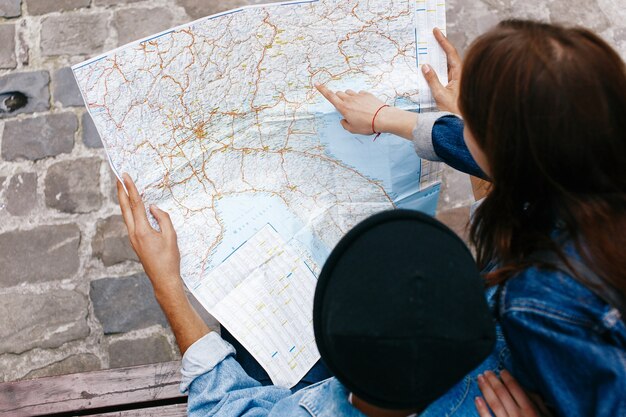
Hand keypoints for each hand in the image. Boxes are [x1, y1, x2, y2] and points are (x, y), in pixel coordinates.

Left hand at [117, 173, 182, 298]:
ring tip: (123, 188)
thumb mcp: (171, 237)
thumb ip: (163, 219)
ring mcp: (133, 238)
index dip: (131, 189)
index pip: (136, 204)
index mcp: (142, 231)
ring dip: (124, 201)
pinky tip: (132, 207)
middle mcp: (134, 233)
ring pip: (126, 215)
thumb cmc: (169, 259)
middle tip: (118, 177)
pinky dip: (129, 211)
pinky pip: (131, 222)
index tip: (125, 176)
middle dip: (121, 192)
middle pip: (125, 208)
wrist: (163, 279)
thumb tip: (153, 208)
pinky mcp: (135, 242)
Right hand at [315, 84, 388, 134]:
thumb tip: (343, 120)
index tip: (317, 84)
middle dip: (338, 98)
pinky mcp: (367, 94)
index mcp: (343, 108)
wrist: (382, 118)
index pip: (329, 96)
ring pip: (348, 92)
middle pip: (339, 93)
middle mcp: (349, 99)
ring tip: (355, 106)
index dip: (322, 90)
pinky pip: (359, 93)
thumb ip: (345, 124)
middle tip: (343, 106)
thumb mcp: (353, 130)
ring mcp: (358, 95)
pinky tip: (364, 105)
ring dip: (348, 97)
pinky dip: (358, 97)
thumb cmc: (367, 125)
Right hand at [421, 28, 461, 113]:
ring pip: (447, 64)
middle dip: (441, 45)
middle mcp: (460, 75)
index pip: (451, 53)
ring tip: (430, 47)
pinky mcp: (453, 85)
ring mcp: (457, 79)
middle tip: (432, 35)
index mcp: (459, 74)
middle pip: (450, 55)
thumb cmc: (454, 111)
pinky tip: (430, 66)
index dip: (443, 41)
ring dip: (438, 56)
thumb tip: (425, 66)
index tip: (436, 31)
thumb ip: (432, 80)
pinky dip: (438, 67)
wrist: (461, 123)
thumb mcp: (440, 96)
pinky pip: (445, 72)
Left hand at [476, 370, 540, 416]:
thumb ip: (537, 402)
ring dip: (485, 389)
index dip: (507, 378)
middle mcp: (519, 416)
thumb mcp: (547, 416)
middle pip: (502, 393)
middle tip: (486, 372)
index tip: (501, 371)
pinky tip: (477, 398)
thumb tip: (524, 388)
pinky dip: (481, 408)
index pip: (516, 389)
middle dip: (493, 380)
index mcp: (531, 411)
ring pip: (494, 403)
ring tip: (480, 379)